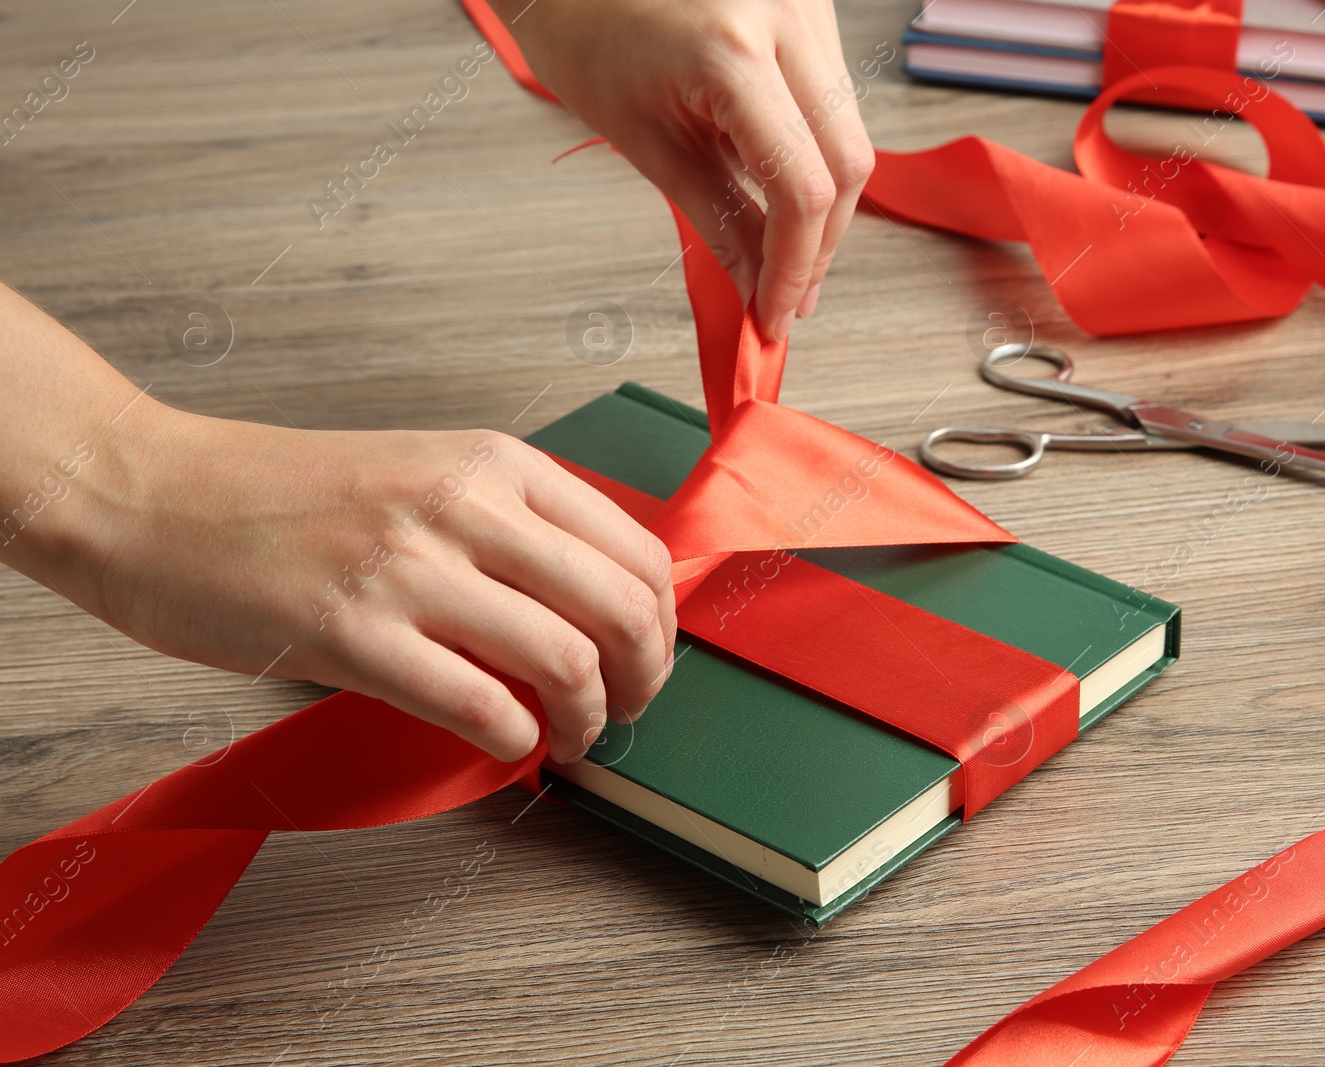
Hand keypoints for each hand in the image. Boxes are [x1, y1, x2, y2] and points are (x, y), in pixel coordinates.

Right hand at [26, 402, 676, 764]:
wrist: (152, 494)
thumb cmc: (284, 495)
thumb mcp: (423, 473)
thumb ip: (508, 524)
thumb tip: (590, 605)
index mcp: (496, 463)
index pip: (638, 550)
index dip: (663, 625)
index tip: (647, 663)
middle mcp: (467, 504)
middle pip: (622, 608)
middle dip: (644, 680)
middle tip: (625, 713)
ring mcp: (410, 566)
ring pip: (567, 659)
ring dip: (588, 720)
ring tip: (570, 740)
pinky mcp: (353, 632)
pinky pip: (480, 705)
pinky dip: (516, 740)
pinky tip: (509, 745)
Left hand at [498, 0, 874, 341]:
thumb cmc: (585, 33)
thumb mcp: (644, 139)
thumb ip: (716, 218)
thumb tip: (758, 288)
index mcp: (731, 52)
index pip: (802, 187)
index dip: (796, 266)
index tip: (777, 314)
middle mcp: (786, 17)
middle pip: (848, 163)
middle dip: (820, 243)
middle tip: (787, 296)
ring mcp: (807, 5)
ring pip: (849, 132)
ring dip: (822, 202)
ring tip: (780, 250)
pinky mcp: (811, 7)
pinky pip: (834, 99)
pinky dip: (814, 154)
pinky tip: (778, 185)